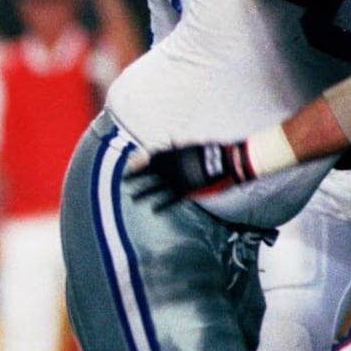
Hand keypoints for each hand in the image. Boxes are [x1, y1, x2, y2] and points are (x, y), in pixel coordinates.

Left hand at [126, 141, 253, 207]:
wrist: (227, 162)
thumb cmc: (212, 152)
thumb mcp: (194, 145)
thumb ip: (180, 146)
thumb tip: (171, 140)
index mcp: (172, 155)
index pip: (150, 158)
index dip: (139, 162)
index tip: (130, 166)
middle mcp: (171, 167)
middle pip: (148, 173)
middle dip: (135, 177)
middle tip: (124, 181)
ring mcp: (177, 180)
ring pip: (155, 188)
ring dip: (143, 193)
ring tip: (133, 198)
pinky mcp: (186, 191)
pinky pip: (170, 200)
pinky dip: (161, 205)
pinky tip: (153, 210)